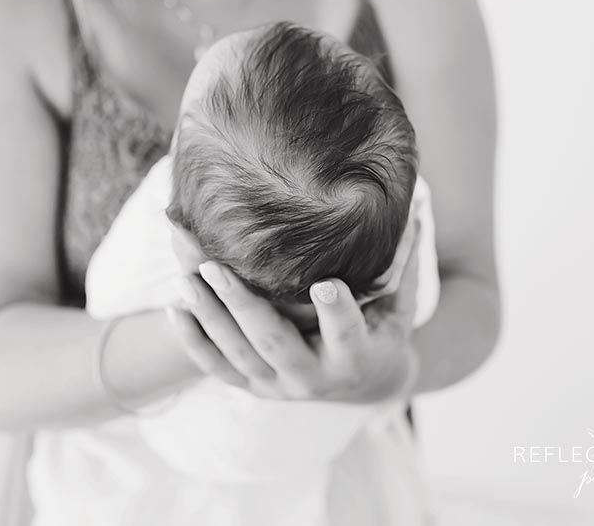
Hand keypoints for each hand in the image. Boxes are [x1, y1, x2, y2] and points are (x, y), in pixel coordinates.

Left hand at [165, 225, 420, 403]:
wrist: (363, 385)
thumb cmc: (382, 332)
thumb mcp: (399, 304)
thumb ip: (405, 260)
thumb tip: (419, 204)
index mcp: (355, 357)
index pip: (347, 333)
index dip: (338, 312)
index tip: (326, 284)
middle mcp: (314, 379)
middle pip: (274, 343)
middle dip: (243, 306)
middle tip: (215, 268)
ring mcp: (278, 387)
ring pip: (238, 355)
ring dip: (210, 317)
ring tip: (186, 277)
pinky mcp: (254, 388)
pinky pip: (217, 369)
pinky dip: (194, 342)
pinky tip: (174, 308)